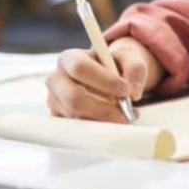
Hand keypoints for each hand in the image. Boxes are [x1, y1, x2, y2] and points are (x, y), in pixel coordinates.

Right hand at [45, 37, 163, 122]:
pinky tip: (112, 120)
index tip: (126, 90)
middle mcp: (56, 79)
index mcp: (69, 58)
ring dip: (104, 120)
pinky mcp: (58, 118)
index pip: (80, 68)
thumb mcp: (127, 58)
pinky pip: (76, 130)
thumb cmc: (113, 66)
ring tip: (125, 114)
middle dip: (104, 109)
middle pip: (74, 98)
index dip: (104, 81)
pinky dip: (98, 128)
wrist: (103, 78)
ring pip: (77, 117)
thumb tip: (134, 93)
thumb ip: (135, 68)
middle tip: (126, 113)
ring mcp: (54, 101)